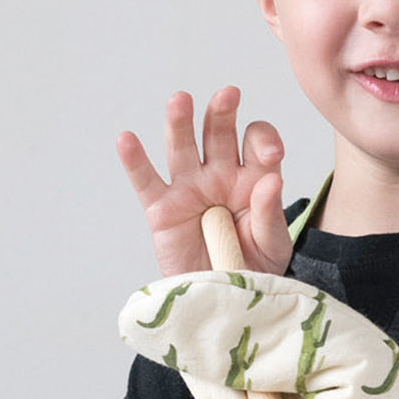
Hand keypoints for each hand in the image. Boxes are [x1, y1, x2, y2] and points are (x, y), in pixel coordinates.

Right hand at [116, 86, 290, 275]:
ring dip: (180, 123)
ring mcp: (189, 189)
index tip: (271, 153)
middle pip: (219, 135)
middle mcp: (220, 176)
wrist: (224, 302)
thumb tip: (270, 179)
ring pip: (182, 149)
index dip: (263, 141)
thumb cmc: (253, 270)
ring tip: (180, 101)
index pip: (259, 144)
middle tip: (229, 95)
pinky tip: (126, 139)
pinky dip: (135, 161)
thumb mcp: (272, 245)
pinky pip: (146, 182)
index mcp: (252, 178)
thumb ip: (269, 214)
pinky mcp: (162, 210)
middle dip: (223, 114)